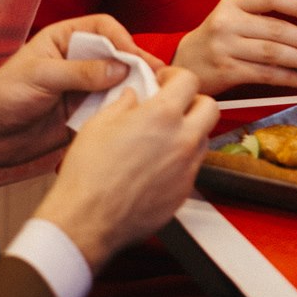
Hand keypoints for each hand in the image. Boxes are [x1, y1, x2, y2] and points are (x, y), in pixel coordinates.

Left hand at [0, 13, 158, 170]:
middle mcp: (76, 61)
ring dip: (132, 90)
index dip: (122, 39)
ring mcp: (80, 89)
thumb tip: (119, 67)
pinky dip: (121, 113)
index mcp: (64, 39)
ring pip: (116, 84)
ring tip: (153, 99)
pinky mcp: (81, 115)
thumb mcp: (41, 76)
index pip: (103, 28)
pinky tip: (133, 119)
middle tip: (157, 77)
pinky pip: (107, 110)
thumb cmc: (2, 95)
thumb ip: (80, 72)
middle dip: (135, 64)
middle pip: (115, 55)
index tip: (135, 56)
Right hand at [39, 66, 219, 271]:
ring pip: (203, 139)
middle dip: (194, 101)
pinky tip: (158, 163)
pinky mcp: (183, 193)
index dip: (176, 76)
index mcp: (161, 116)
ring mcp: (186, 169)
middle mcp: (181, 141)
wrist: (87, 220)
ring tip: (164, 135)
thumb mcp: (99, 123)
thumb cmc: (89, 175)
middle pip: (210, 108)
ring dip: (190, 131)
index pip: (189, 81)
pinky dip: (181, 160)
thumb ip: (123, 103)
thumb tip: (132, 96)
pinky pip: (192, 167)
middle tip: (174, 104)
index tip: (164, 81)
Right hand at [173, 0, 296, 93]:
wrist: (185, 63)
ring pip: (273, 53)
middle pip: (276, 30)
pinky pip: (265, 74)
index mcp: (233, 2)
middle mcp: (228, 22)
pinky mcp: (226, 71)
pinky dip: (288, 78)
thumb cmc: (219, 39)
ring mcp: (225, 47)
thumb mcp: (233, 18)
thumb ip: (263, 19)